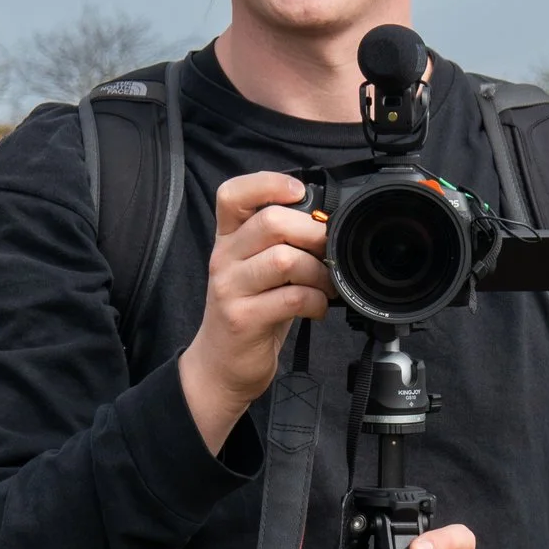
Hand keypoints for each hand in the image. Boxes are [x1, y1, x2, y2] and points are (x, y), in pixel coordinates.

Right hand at [178, 172, 330, 452]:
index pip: (232, 194)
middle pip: (271, 222)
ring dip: (318, 271)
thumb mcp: (257, 270)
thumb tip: (325, 223)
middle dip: (312, 233)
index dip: (267, 183)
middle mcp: (224, 258)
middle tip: (328, 251)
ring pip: (284, 259)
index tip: (299, 191)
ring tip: (326, 285)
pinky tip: (317, 308)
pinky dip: (316, 301)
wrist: (220, 365)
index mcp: (228, 239)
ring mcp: (230, 288)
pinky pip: (292, 298)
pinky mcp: (242, 318)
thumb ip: (279, 243)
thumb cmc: (250, 312)